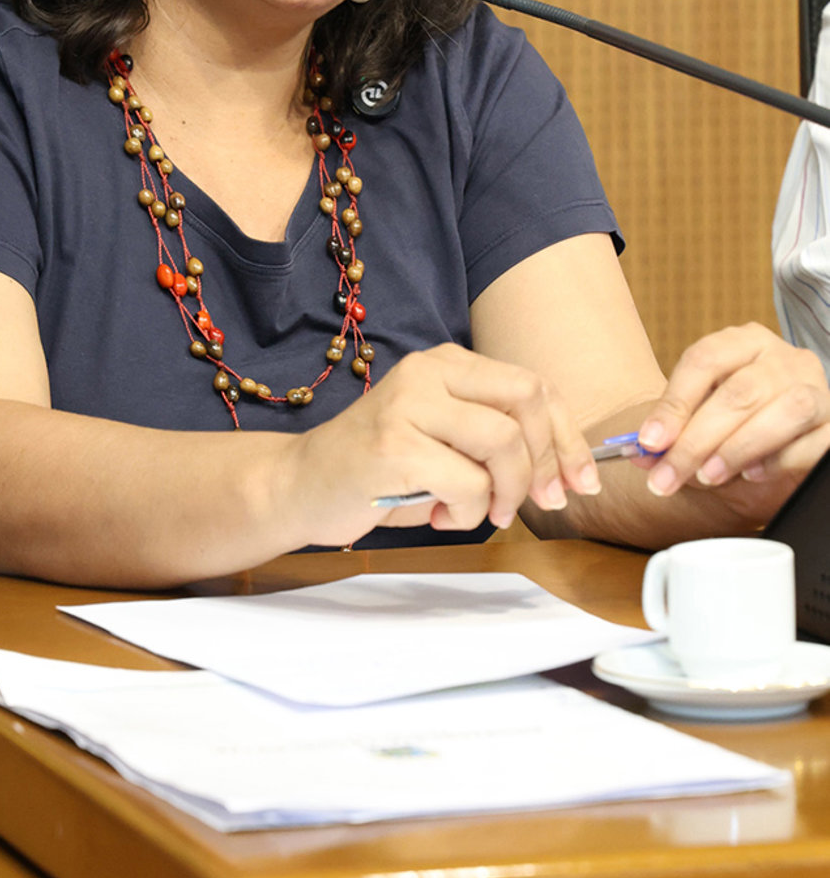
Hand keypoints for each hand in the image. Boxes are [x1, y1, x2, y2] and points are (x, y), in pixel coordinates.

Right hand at [293, 343, 602, 542]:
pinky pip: (468, 484)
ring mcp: (409, 407)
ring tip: (478, 512)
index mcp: (446, 364)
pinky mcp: (394, 448)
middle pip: (526, 403)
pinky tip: (436, 513)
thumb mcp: (442, 439)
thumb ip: (494, 438)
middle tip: (538, 504)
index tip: (579, 480)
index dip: (566, 437)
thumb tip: (567, 468)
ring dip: (504, 493)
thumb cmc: (378, 471)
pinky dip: (467, 512)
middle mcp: (428, 373)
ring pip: (503, 444)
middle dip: (545, 462)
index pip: (533, 386)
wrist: (298, 486)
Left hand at [632, 323, 829, 526]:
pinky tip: (752, 473)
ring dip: (739, 448)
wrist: (777, 436)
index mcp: (743, 342)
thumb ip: (670, 434)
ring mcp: (815, 388)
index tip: (649, 442)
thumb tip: (641, 452)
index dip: (673, 404)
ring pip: (785, 411)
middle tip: (669, 475)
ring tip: (709, 475)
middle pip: (740, 392)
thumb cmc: (731, 420)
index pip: (705, 360)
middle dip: (697, 441)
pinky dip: (779, 461)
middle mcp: (783, 358)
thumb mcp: (697, 418)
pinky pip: (813, 442)